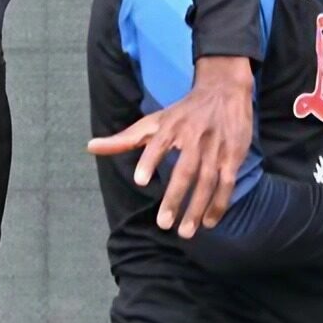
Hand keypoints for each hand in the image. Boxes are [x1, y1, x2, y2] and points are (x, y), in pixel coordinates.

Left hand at [85, 55, 253, 237]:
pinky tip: (209, 222)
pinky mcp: (233, 156)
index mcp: (171, 127)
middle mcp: (194, 137)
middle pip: (186, 170)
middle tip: (164, 224)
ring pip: (207, 182)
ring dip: (197, 209)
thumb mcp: (154, 121)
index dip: (150, 160)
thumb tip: (90, 147)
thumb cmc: (183, 112)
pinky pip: (226, 184)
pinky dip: (219, 204)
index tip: (139, 181)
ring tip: (185, 232)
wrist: (224, 90)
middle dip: (175, 198)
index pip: (158, 144)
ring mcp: (216, 148)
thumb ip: (124, 139)